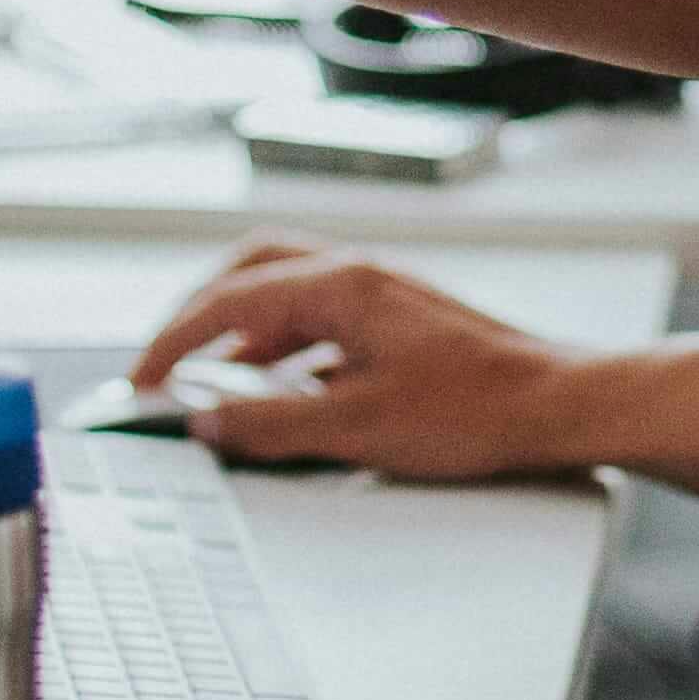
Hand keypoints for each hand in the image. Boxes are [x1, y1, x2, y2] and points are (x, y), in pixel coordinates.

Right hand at [129, 244, 586, 481]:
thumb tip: (205, 421)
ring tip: (213, 381)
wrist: (559, 404)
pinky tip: (282, 392)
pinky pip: (320, 320)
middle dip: (199, 313)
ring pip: (286, 293)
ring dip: (242, 330)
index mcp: (341, 286)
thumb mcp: (357, 429)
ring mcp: (381, 295)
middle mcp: (358, 275)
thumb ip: (271, 424)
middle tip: (164, 361)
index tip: (139, 379)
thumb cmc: (476, 410)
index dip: (173, 339)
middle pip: (251, 271)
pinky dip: (283, 348)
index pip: (230, 298)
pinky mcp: (399, 321)